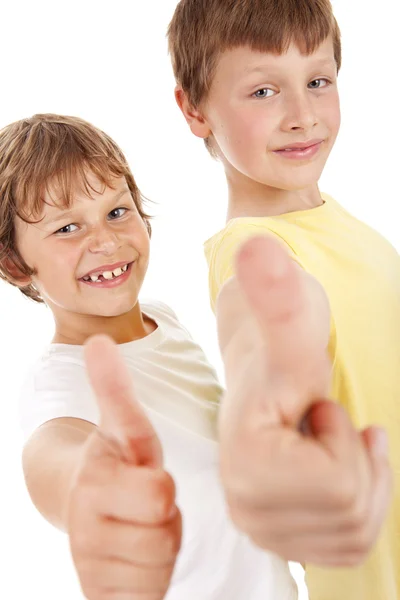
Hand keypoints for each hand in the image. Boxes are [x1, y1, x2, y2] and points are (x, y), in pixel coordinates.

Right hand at [66, 335, 181, 598]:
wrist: (81, 505)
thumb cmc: (118, 461)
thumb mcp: (123, 425)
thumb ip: (115, 388)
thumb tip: (99, 341)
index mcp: (95, 481)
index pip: (159, 494)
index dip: (163, 485)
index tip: (145, 476)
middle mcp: (85, 527)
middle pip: (165, 535)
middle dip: (165, 519)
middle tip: (148, 503)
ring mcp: (89, 565)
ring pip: (159, 568)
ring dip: (160, 548)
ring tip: (142, 525)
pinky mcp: (97, 594)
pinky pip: (145, 598)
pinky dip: (151, 581)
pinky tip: (137, 557)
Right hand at [217, 235, 391, 565]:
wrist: (265, 378)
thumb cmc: (283, 354)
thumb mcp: (293, 330)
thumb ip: (276, 295)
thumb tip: (255, 245)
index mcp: (245, 464)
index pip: (340, 484)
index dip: (340, 435)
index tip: (312, 407)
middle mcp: (245, 507)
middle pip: (351, 512)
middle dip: (352, 457)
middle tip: (318, 420)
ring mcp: (261, 528)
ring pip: (355, 531)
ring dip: (358, 477)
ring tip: (324, 438)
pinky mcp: (279, 539)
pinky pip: (349, 544)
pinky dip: (356, 502)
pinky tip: (331, 465)